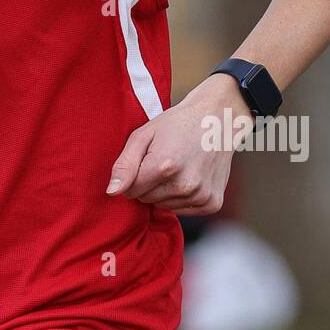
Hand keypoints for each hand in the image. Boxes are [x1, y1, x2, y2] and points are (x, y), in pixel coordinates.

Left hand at [105, 74, 252, 213]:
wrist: (217, 119)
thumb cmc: (177, 124)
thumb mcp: (144, 135)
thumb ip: (124, 164)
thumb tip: (112, 192)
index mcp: (164, 166)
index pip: (131, 191)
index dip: (134, 176)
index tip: (145, 160)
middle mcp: (185, 185)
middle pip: (147, 200)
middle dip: (149, 184)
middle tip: (164, 160)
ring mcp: (201, 195)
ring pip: (164, 206)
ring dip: (166, 191)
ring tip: (179, 166)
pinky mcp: (212, 203)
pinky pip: (183, 210)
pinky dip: (183, 198)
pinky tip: (190, 176)